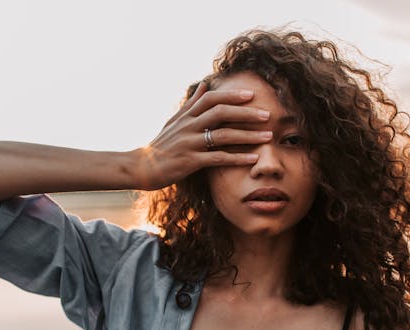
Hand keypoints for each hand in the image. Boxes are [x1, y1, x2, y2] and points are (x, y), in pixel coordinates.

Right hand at [131, 82, 272, 189]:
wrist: (141, 167)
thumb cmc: (161, 144)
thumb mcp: (175, 121)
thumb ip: (192, 103)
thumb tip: (205, 83)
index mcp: (187, 116)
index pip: (211, 99)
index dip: (232, 95)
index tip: (251, 95)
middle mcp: (189, 126)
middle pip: (221, 113)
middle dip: (246, 113)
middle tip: (267, 115)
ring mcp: (189, 143)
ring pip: (223, 135)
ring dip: (248, 136)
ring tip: (268, 137)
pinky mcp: (190, 161)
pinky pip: (218, 158)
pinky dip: (237, 157)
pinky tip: (253, 158)